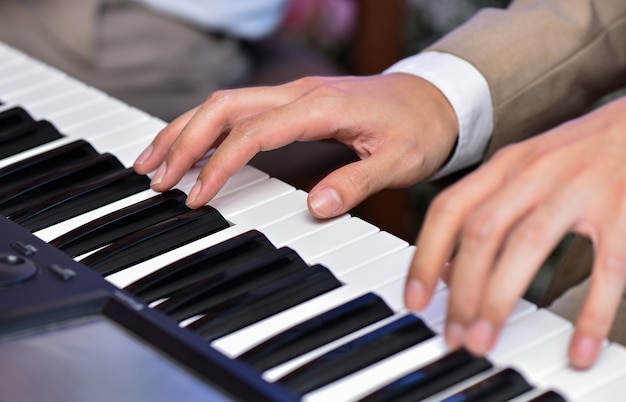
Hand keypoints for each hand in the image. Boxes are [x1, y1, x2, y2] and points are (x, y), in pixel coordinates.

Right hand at [133, 74, 457, 216]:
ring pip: (224, 103)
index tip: (197, 197)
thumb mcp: (400, 160)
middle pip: (223, 107)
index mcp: (321, 107)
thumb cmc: (418, 129)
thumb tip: (316, 206)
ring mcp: (294, 94)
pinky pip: (239, 109)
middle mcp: (299, 94)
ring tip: (154, 160)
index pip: (253, 133)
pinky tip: (193, 146)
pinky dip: (207, 127)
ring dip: (186, 129)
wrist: (434, 100)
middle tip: (155, 177)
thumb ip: (358, 181)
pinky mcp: (294, 103)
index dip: (220, 165)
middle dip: (183, 140)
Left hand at [406, 96, 625, 368]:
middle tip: (453, 335)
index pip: (448, 209)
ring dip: (499, 299)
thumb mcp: (522, 170)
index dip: (425, 257)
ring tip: (484, 341)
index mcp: (505, 165)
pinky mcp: (623, 208)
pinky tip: (579, 348)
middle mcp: (534, 172)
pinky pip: (607, 266)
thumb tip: (447, 269)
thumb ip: (485, 211)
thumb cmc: (576, 154)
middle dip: (460, 291)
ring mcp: (579, 187)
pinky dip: (592, 312)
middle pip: (481, 232)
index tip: (414, 300)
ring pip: (526, 245)